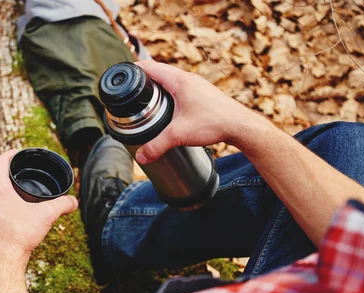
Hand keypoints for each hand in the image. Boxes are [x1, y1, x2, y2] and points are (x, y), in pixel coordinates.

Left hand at [0, 150, 77, 275]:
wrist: (2, 262)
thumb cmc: (19, 236)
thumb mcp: (46, 216)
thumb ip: (62, 205)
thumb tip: (74, 202)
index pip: (0, 161)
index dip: (11, 153)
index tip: (19, 153)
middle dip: (6, 170)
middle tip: (19, 169)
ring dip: (1, 188)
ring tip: (15, 190)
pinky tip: (9, 212)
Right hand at [134, 60, 275, 163]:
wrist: (240, 125)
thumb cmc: (214, 123)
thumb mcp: (179, 135)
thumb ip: (157, 145)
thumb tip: (141, 155)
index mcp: (179, 81)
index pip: (150, 67)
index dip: (134, 70)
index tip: (123, 75)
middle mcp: (188, 79)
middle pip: (159, 71)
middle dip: (143, 78)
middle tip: (130, 89)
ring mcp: (196, 85)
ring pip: (170, 79)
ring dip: (157, 84)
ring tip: (145, 97)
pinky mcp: (202, 93)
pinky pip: (180, 86)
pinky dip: (169, 91)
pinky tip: (167, 105)